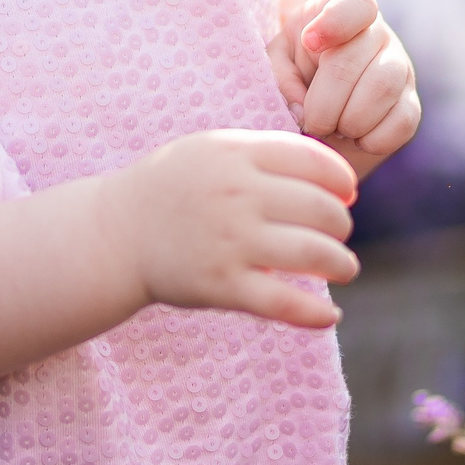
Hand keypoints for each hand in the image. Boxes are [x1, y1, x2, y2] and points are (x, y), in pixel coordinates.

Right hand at [99, 129, 357, 328]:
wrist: (117, 233)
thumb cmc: (176, 187)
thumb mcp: (213, 149)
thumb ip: (269, 154)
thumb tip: (342, 180)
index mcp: (235, 154)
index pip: (314, 161)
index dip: (342, 180)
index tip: (348, 195)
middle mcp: (236, 194)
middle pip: (322, 208)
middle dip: (342, 224)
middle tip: (338, 234)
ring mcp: (230, 241)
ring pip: (315, 254)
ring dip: (342, 264)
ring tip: (344, 268)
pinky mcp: (222, 285)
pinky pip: (285, 303)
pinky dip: (317, 314)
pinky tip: (330, 315)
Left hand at [269, 0, 420, 178]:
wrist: (322, 109)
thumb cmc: (296, 72)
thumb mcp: (278, 62)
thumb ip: (280, 76)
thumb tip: (300, 108)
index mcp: (343, 11)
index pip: (356, 3)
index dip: (334, 22)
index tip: (309, 43)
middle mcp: (378, 34)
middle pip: (354, 60)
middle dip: (323, 102)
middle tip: (311, 121)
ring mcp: (401, 67)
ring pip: (382, 89)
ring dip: (348, 120)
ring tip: (333, 129)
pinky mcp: (412, 104)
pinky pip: (402, 122)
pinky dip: (373, 139)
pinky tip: (356, 139)